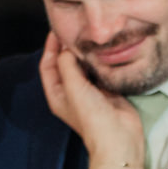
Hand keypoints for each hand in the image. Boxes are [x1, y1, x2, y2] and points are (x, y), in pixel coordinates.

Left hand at [38, 33, 146, 166]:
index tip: (58, 29)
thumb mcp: (74, 88)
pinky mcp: (107, 91)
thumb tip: (67, 47)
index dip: (50, 47)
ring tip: (91, 36)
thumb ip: (67, 65)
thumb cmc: (92, 118)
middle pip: (65, 64)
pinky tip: (105, 49)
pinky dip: (101, 60)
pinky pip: (101, 71)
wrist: (119, 139)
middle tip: (76, 29)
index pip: (48, 66)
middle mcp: (71, 92)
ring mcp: (90, 92)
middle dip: (68, 47)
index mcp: (57, 93)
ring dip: (86, 53)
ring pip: (84, 67)